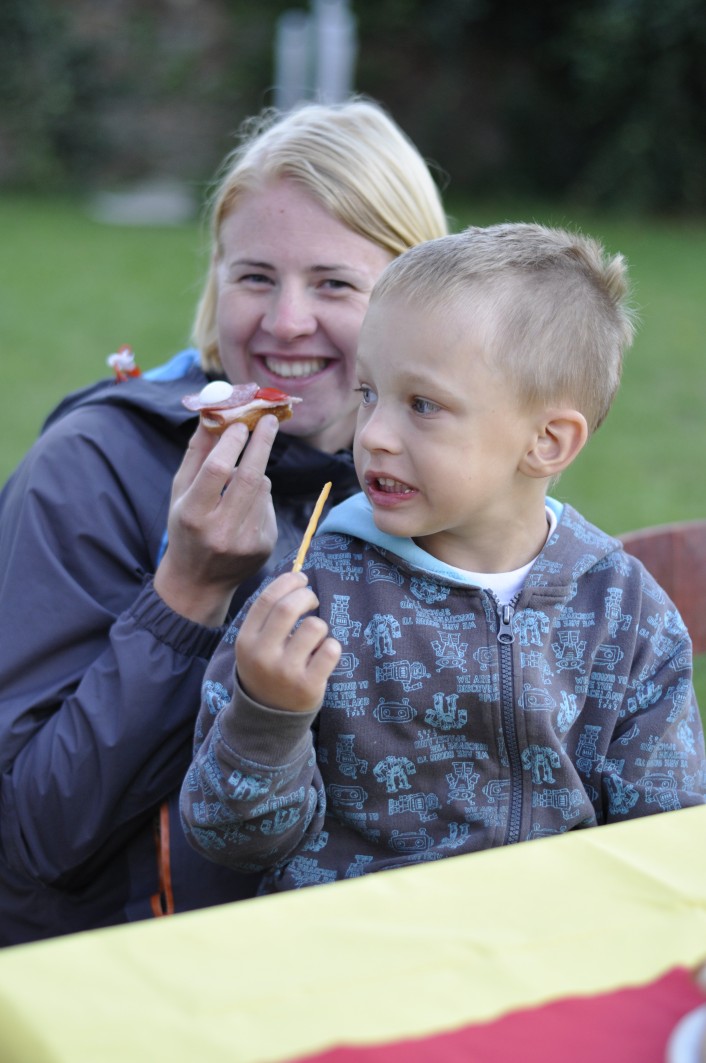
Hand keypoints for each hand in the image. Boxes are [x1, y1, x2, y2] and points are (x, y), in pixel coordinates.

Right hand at [154, 416, 279, 625]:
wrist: (198, 582)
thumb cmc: (185, 527)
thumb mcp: (180, 492)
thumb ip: (196, 453)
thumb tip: (213, 413)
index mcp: (192, 515)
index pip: (217, 470)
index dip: (232, 442)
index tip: (241, 422)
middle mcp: (220, 531)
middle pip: (249, 477)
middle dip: (262, 443)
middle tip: (269, 419)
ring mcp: (246, 541)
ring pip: (262, 488)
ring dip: (255, 474)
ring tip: (236, 485)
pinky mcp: (265, 546)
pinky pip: (268, 505)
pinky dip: (259, 497)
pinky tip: (242, 511)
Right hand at [236, 571, 341, 712]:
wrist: (268, 717)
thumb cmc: (267, 668)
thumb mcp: (256, 644)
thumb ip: (269, 615)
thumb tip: (296, 577)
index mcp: (247, 640)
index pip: (268, 598)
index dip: (288, 582)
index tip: (302, 580)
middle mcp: (263, 655)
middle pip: (289, 607)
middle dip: (306, 596)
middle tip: (312, 601)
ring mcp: (286, 671)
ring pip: (314, 627)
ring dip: (320, 625)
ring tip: (315, 637)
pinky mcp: (309, 686)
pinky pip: (331, 650)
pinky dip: (332, 646)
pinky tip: (324, 655)